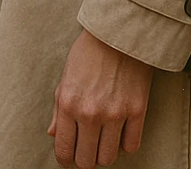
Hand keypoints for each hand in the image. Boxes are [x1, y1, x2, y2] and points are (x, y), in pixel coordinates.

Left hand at [48, 29, 152, 167]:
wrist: (119, 34)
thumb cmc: (89, 53)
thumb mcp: (65, 78)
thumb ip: (58, 110)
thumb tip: (53, 134)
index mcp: (68, 104)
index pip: (64, 149)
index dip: (65, 159)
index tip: (69, 158)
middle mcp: (90, 113)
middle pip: (86, 160)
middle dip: (84, 159)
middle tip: (86, 151)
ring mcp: (115, 114)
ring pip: (108, 158)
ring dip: (104, 154)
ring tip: (102, 143)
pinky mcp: (137, 111)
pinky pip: (131, 146)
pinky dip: (125, 144)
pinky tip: (120, 134)